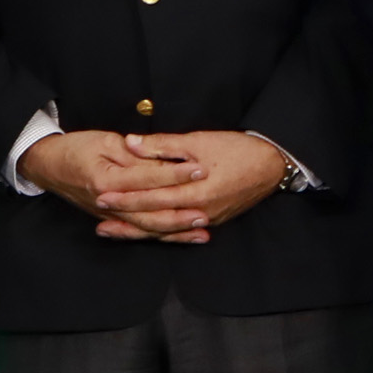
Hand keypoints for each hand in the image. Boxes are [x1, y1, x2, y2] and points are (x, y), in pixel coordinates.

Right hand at [19, 128, 201, 238]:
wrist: (46, 165)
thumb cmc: (74, 148)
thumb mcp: (104, 141)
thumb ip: (133, 153)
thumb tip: (160, 160)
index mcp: (106, 180)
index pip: (148, 177)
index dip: (175, 173)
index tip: (201, 167)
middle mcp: (108, 203)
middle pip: (150, 210)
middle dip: (181, 210)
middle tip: (208, 208)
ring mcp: (109, 214)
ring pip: (147, 226)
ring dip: (176, 230)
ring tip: (202, 229)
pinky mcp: (111, 219)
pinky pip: (139, 231)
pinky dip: (162, 235)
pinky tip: (182, 236)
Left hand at [84, 131, 292, 244]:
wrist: (274, 163)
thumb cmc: (238, 149)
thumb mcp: (199, 141)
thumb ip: (163, 145)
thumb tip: (130, 143)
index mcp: (196, 191)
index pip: (153, 198)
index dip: (126, 197)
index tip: (102, 195)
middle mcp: (201, 211)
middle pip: (156, 219)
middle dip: (126, 218)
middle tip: (99, 215)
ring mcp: (208, 219)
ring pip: (166, 230)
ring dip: (138, 230)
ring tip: (111, 230)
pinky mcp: (213, 220)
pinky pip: (179, 230)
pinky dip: (159, 232)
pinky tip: (143, 231)